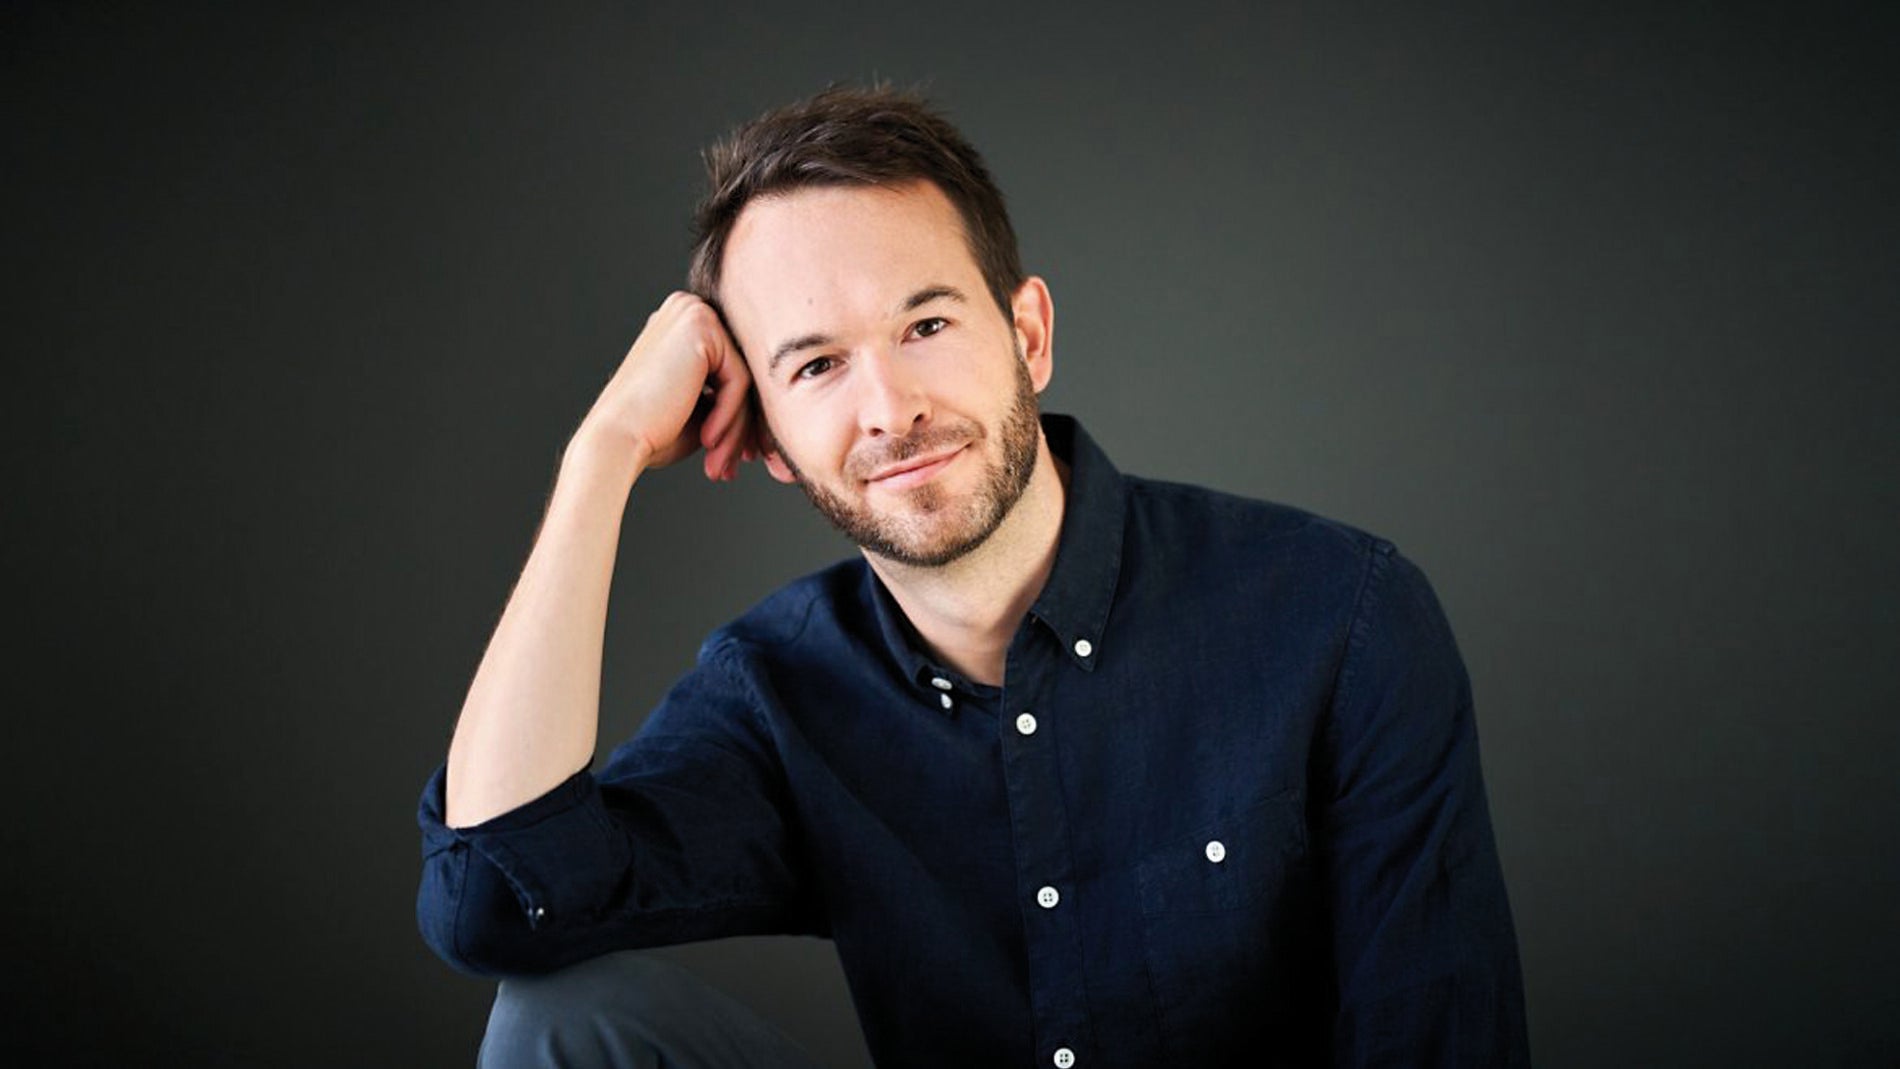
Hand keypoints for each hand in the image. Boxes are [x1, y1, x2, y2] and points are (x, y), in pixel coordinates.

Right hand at [569, 292, 757, 481]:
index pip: (732, 371)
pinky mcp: (702, 326)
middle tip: (737, 465)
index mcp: (684, 325)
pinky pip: (739, 379)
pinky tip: (708, 440)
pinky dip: (729, 416)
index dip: (739, 416)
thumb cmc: (652, 432)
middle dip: (742, 425)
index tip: (740, 455)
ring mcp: (695, 312)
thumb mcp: (701, 410)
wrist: (616, 440)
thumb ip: (730, 396)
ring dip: (736, 428)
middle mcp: (689, 308)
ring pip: (743, 378)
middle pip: (740, 372)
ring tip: (720, 464)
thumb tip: (768, 409)